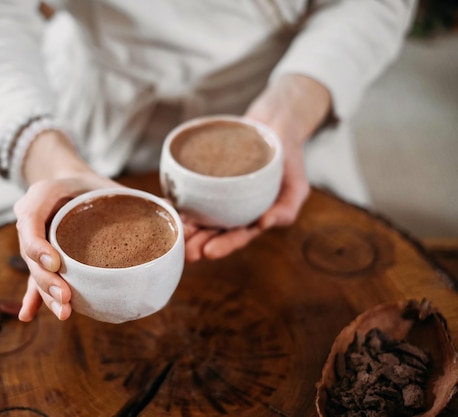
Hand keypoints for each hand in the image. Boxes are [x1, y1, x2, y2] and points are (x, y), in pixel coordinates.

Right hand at [15, 130, 119, 320]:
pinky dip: (33, 297)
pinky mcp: (41, 258)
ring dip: (46, 294)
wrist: (71, 182)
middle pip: (31, 253)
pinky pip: (35, 278)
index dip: (38, 245)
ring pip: (35, 270)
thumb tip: (184, 228)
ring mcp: (35, 240)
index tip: (56, 264)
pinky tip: (29, 315)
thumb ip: (134, 201)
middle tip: (65, 296)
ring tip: (64, 311)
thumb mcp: (107, 183)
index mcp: (43, 194)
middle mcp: (33, 219)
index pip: (31, 219)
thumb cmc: (91, 184)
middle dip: (46, 279)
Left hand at [184, 74, 331, 261]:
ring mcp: (217, 195)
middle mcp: (231, 211)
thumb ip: (286, 208)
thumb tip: (265, 224)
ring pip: (197, 215)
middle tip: (186, 252)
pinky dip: (178, 200)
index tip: (209, 252)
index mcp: (252, 219)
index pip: (237, 237)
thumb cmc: (289, 159)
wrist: (274, 125)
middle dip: (198, 243)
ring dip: (185, 226)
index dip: (223, 246)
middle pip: (213, 231)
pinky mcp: (204, 177)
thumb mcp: (297, 185)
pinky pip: (189, 191)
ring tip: (174, 233)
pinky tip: (167, 205)